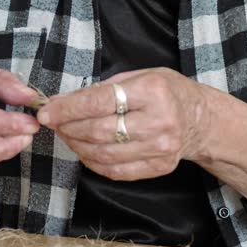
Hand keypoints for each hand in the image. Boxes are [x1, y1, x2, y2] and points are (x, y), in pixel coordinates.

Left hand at [37, 68, 208, 180]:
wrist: (200, 120)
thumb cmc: (167, 92)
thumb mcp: (140, 75)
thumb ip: (103, 88)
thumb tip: (64, 103)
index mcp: (153, 91)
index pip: (99, 102)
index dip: (67, 109)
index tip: (46, 112)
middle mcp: (159, 121)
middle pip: (98, 131)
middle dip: (68, 128)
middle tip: (54, 123)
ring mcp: (161, 148)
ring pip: (103, 154)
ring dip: (76, 145)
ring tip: (67, 135)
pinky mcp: (159, 167)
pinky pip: (115, 171)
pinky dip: (92, 162)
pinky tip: (84, 150)